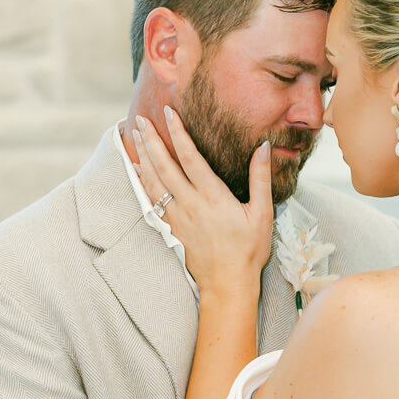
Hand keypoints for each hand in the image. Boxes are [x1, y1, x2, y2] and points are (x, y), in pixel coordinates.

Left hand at [132, 108, 273, 294]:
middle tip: (141, 119)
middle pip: (164, 166)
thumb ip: (260, 178)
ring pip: (153, 181)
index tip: (168, 113)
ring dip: (143, 156)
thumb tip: (263, 148)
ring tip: (136, 136)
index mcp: (213, 197)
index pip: (190, 157)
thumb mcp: (262, 213)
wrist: (227, 285)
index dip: (178, 133)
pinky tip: (136, 170)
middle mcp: (190, 204)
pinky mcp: (171, 228)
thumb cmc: (248, 250)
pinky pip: (151, 199)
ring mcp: (177, 216)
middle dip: (152, 140)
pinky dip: (142, 181)